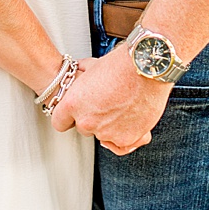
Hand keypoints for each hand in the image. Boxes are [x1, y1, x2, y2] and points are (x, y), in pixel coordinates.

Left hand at [51, 46, 171, 153]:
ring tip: (124, 108)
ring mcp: (106, 132)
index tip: (77, 113)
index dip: (70, 116)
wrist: (148, 66)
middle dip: (94, 118)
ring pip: (104, 136)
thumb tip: (81, 70)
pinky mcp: (127, 138)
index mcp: (72, 104)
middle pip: (84, 128)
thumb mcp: (94, 65)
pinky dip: (127, 137)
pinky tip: (129, 127)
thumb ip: (83, 75)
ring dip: (112, 126)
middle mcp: (87, 121)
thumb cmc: (123, 63)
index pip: (60, 122)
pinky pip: (123, 145)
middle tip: (108, 103)